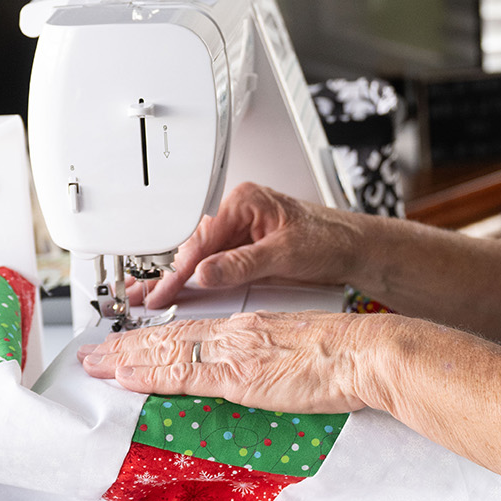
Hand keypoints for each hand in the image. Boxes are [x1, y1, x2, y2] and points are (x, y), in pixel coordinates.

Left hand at [77, 311, 394, 413]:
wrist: (368, 354)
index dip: (155, 338)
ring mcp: (236, 352)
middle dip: (126, 344)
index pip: (192, 331)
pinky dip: (150, 372)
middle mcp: (237, 333)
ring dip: (126, 356)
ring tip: (94, 362)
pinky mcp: (241, 374)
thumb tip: (259, 378)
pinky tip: (127, 374)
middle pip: (170, 337)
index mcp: (251, 328)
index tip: (128, 343)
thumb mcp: (299, 353)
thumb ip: (270, 364)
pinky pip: (185, 372)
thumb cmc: (347, 357)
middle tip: (92, 351)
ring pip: (168, 350)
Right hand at [137, 182, 373, 309]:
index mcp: (245, 201)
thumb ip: (243, 264)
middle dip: (170, 276)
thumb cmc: (331, 239)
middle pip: (195, 248)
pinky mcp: (247, 250)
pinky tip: (181, 295)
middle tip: (145, 299)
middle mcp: (239, 213)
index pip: (201, 239)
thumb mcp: (285, 253)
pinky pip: (216, 267)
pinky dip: (199, 283)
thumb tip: (206, 273)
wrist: (356, 250)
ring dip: (180, 280)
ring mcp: (242, 232)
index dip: (179, 271)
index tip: (162, 292)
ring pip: (202, 259)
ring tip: (152, 298)